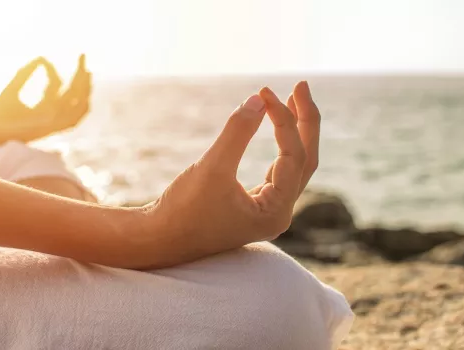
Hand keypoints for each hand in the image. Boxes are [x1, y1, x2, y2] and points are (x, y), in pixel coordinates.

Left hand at [0, 55, 91, 136]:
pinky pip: (74, 118)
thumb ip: (25, 75)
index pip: (56, 87)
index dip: (52, 71)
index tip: (44, 60)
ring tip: (86, 70)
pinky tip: (80, 90)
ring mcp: (55, 124)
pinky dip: (80, 106)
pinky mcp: (54, 130)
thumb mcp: (12, 91)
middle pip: (74, 95)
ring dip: (85, 88)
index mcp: (43, 110)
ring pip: (78, 105)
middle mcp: (53, 117)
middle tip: (82, 56)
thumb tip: (41, 57)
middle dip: (80, 76)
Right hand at [142, 81, 319, 265]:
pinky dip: (280, 146)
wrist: (157, 240)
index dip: (284, 120)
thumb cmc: (182, 210)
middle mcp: (279, 213)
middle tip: (302, 84)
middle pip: (305, 160)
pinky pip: (278, 171)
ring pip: (293, 165)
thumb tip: (258, 99)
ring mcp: (268, 210)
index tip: (264, 92)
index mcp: (275, 211)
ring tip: (291, 98)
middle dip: (304, 121)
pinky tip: (277, 126)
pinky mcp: (254, 205)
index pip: (294, 157)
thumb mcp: (211, 168)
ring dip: (295, 132)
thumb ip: (236, 133)